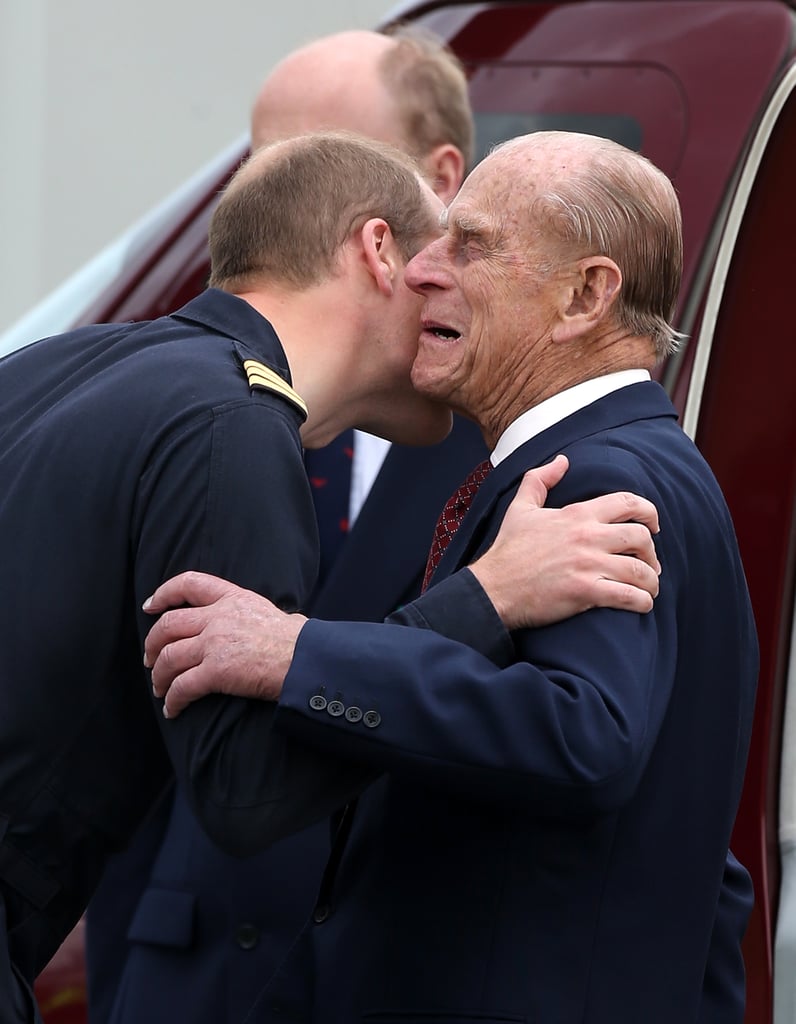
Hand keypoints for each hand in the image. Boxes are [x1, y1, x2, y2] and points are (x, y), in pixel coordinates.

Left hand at [143, 572, 306, 718]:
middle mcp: (218, 617)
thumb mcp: (270, 611)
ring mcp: (214, 644)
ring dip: (159, 676)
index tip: (150, 606)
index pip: (189, 583)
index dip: (164, 593)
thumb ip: (250, 613)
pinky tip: (172, 709)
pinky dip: (172, 700)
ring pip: (168, 658)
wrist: (306, 659)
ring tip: (160, 689)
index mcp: (232, 598)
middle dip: (152, 644)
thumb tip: (262, 623)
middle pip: (168, 626)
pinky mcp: (215, 671)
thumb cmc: (297, 640)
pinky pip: (181, 687)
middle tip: (149, 659)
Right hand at [469, 454, 660, 629]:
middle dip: (652, 552)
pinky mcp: (586, 591)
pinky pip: (629, 596)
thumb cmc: (507, 550)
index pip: (628, 502)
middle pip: (641, 537)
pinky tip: (641, 604)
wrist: (493, 587)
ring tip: (648, 589)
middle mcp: (587, 536)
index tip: (654, 526)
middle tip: (650, 564)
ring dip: (651, 581)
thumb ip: (540, 480)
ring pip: (640, 570)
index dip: (649, 513)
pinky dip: (642, 602)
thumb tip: (561, 461)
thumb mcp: (520, 508)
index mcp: (577, 514)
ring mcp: (588, 564)